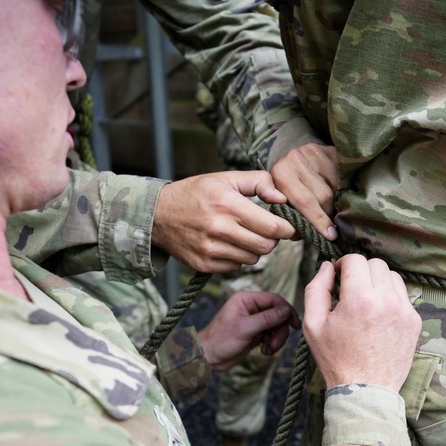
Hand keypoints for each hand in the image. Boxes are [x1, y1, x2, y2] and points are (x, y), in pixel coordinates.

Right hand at [152, 171, 295, 273]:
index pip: (273, 227)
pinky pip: (236, 268)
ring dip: (254, 249)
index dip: (287, 229)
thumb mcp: (226, 178)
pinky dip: (238, 258)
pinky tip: (228, 244)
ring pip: (253, 259)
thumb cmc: (196, 193)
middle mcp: (219, 229)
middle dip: (271, 239)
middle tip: (264, 229)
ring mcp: (210, 250)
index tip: (288, 226)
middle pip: (266, 247)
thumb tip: (283, 199)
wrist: (158, 215)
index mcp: (228, 204)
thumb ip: (259, 182)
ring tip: (242, 234)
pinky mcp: (204, 265)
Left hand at [196, 292, 299, 371]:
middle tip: (275, 344)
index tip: (295, 324)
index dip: (286, 310)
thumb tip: (286, 310)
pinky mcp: (255, 333)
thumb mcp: (245, 328)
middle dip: (280, 330)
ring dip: (276, 339)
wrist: (208, 358)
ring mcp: (254, 321)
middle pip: (278, 314)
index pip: (274, 300)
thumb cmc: (220, 340)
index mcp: (246, 299)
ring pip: (277, 326)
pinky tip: (264, 351)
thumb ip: (267, 318)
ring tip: (268, 350)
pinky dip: (272, 344)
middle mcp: (251, 307)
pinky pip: (272, 335)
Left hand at [270, 143, 338, 240]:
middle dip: (328, 214)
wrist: (290, 160)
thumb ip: (291, 216)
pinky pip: (344, 176)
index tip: (330, 235)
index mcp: (280, 173)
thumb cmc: (286, 189)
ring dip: (337, 203)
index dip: (319, 220)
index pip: (304, 201)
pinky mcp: (330, 150)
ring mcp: (315, 152)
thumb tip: (306, 234)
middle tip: (331, 226)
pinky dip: (344, 189)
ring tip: (334, 209)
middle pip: (323, 196)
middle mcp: (296, 159)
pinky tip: (341, 194)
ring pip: (336, 187)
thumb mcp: (280, 200)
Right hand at [302, 254, 420, 390]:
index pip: (355, 260)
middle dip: (360, 271)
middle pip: (375, 264)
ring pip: (392, 276)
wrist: (366, 390)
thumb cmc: (336, 359)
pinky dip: (390, 298)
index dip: (343, 264)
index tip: (338, 277)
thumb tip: (327, 267)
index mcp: (359, 299)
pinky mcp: (414, 321)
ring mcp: (404, 310)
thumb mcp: (313, 324)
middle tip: (350, 289)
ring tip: (366, 301)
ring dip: (377, 282)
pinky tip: (378, 315)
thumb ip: (316, 288)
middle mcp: (386, 300)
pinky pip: (403, 295)